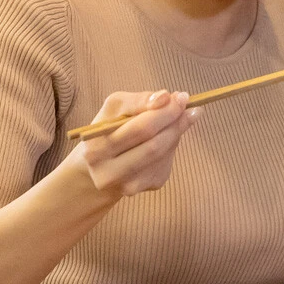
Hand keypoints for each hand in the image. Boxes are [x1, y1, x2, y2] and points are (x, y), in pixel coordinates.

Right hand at [75, 90, 199, 198]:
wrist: (101, 167)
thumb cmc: (108, 130)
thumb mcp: (114, 108)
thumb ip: (138, 101)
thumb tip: (166, 97)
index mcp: (97, 149)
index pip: (139, 129)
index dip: (164, 112)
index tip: (180, 97)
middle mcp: (110, 174)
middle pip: (154, 145)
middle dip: (175, 121)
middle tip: (187, 104)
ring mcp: (130, 185)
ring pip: (164, 154)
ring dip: (176, 132)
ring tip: (181, 116)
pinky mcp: (148, 186)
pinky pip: (167, 161)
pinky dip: (171, 144)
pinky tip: (166, 136)